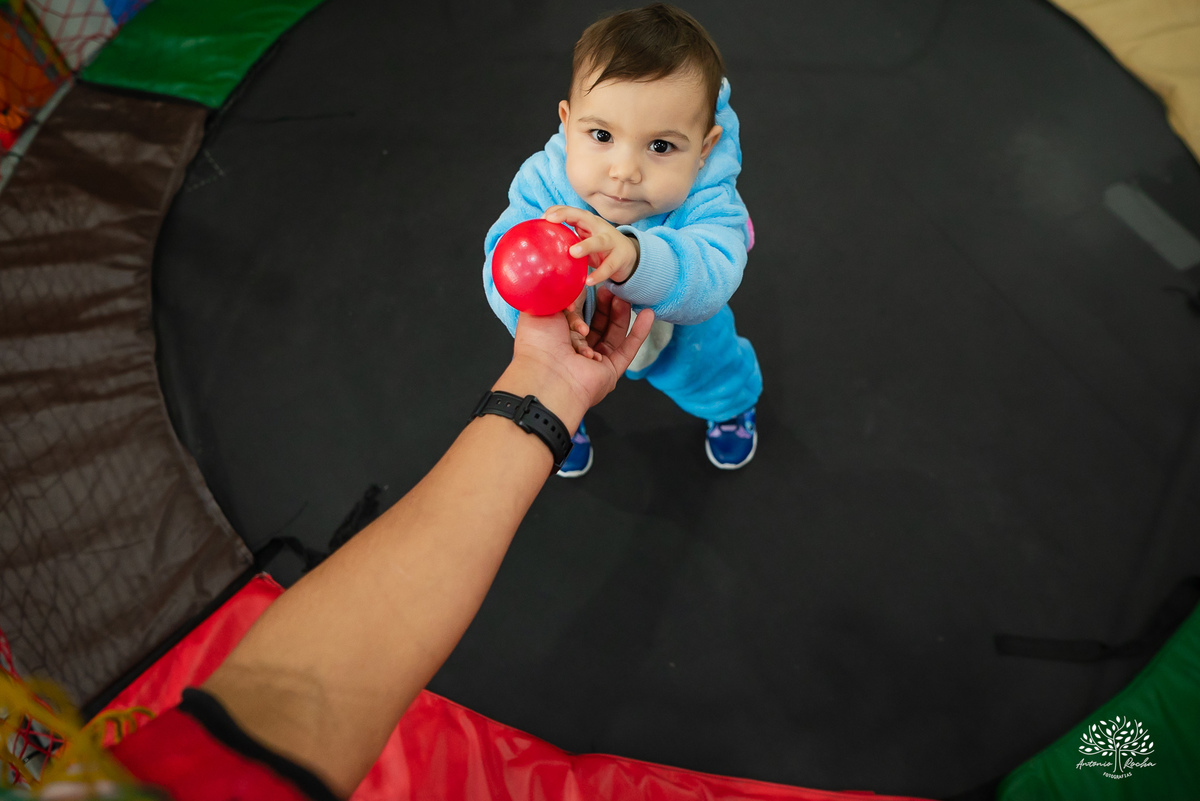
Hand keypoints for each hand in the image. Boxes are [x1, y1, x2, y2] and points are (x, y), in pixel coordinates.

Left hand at [513, 286, 653, 412]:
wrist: (547, 375)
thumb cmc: (538, 344)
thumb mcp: (543, 309)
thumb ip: (557, 294)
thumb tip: (569, 281)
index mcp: (556, 338)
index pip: (575, 316)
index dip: (584, 301)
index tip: (591, 286)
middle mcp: (575, 351)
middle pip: (597, 325)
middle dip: (606, 306)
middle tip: (612, 289)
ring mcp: (594, 361)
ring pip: (613, 335)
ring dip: (621, 315)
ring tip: (625, 298)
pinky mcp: (610, 371)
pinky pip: (628, 349)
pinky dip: (639, 332)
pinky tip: (648, 315)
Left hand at [543, 205, 638, 285]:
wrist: (629, 257)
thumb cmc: (600, 248)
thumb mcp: (584, 240)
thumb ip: (567, 239)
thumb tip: (540, 244)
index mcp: (589, 223)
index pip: (572, 211)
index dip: (558, 211)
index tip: (543, 216)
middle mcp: (600, 228)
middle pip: (584, 217)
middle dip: (567, 215)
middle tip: (550, 220)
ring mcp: (612, 242)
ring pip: (599, 241)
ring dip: (586, 245)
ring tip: (573, 252)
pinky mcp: (620, 258)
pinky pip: (608, 267)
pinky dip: (599, 274)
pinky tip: (589, 281)